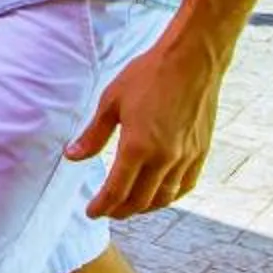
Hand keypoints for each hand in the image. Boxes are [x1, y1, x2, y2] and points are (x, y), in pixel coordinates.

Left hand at [63, 32, 225, 218]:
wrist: (192, 60)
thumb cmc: (149, 75)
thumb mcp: (111, 101)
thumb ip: (93, 134)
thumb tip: (72, 156)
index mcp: (137, 146)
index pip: (116, 191)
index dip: (102, 206)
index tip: (91, 212)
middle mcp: (163, 158)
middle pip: (139, 201)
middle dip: (120, 211)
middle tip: (107, 211)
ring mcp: (185, 157)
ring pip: (163, 198)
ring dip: (144, 208)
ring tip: (129, 206)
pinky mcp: (200, 152)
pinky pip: (185, 186)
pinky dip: (169, 196)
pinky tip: (159, 194)